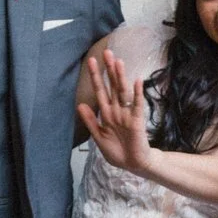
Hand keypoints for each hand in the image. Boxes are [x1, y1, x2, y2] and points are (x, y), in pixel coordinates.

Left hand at [76, 49, 152, 174]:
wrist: (132, 164)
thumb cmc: (117, 151)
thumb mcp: (99, 137)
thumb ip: (90, 121)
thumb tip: (80, 105)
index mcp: (106, 113)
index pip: (100, 91)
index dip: (96, 77)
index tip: (92, 62)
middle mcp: (117, 110)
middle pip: (113, 86)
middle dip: (109, 70)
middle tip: (107, 52)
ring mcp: (127, 114)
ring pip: (123, 91)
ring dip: (121, 77)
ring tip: (118, 62)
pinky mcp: (137, 120)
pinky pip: (136, 104)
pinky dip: (137, 93)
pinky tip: (137, 81)